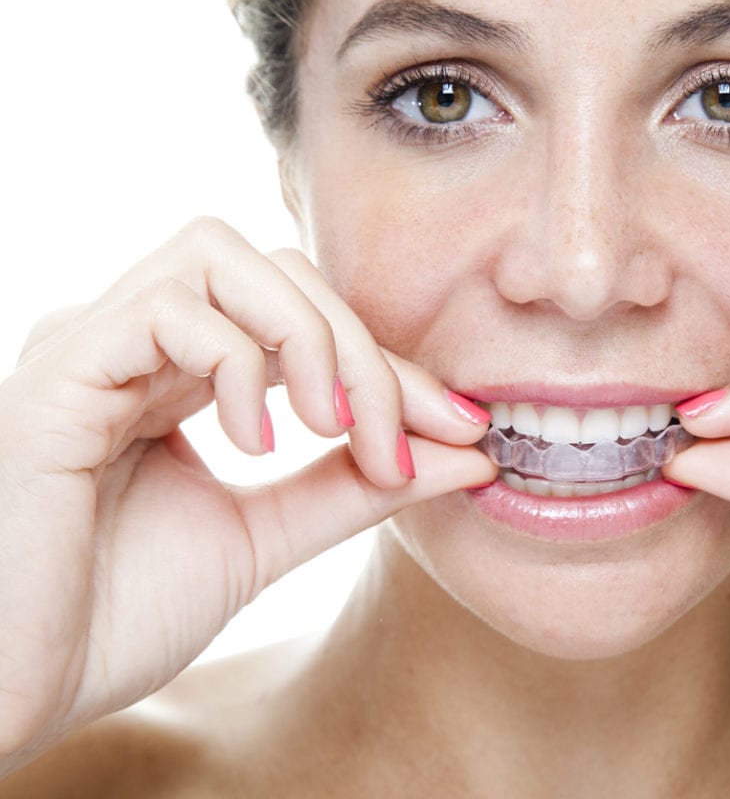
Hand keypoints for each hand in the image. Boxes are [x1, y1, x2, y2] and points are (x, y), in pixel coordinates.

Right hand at [0, 218, 496, 771]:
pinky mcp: (59, 372)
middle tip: (401, 438)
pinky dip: (236, 363)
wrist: (15, 689)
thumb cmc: (118, 615)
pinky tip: (254, 443)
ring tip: (328, 426)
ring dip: (306, 336)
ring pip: (221, 257)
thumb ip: (357, 486)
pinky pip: (166, 308)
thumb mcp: (268, 537)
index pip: (302, 317)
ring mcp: (91, 346)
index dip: (390, 364)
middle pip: (275, 269)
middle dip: (361, 347)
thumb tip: (468, 452)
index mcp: (176, 374)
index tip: (462, 425)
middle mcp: (133, 342)